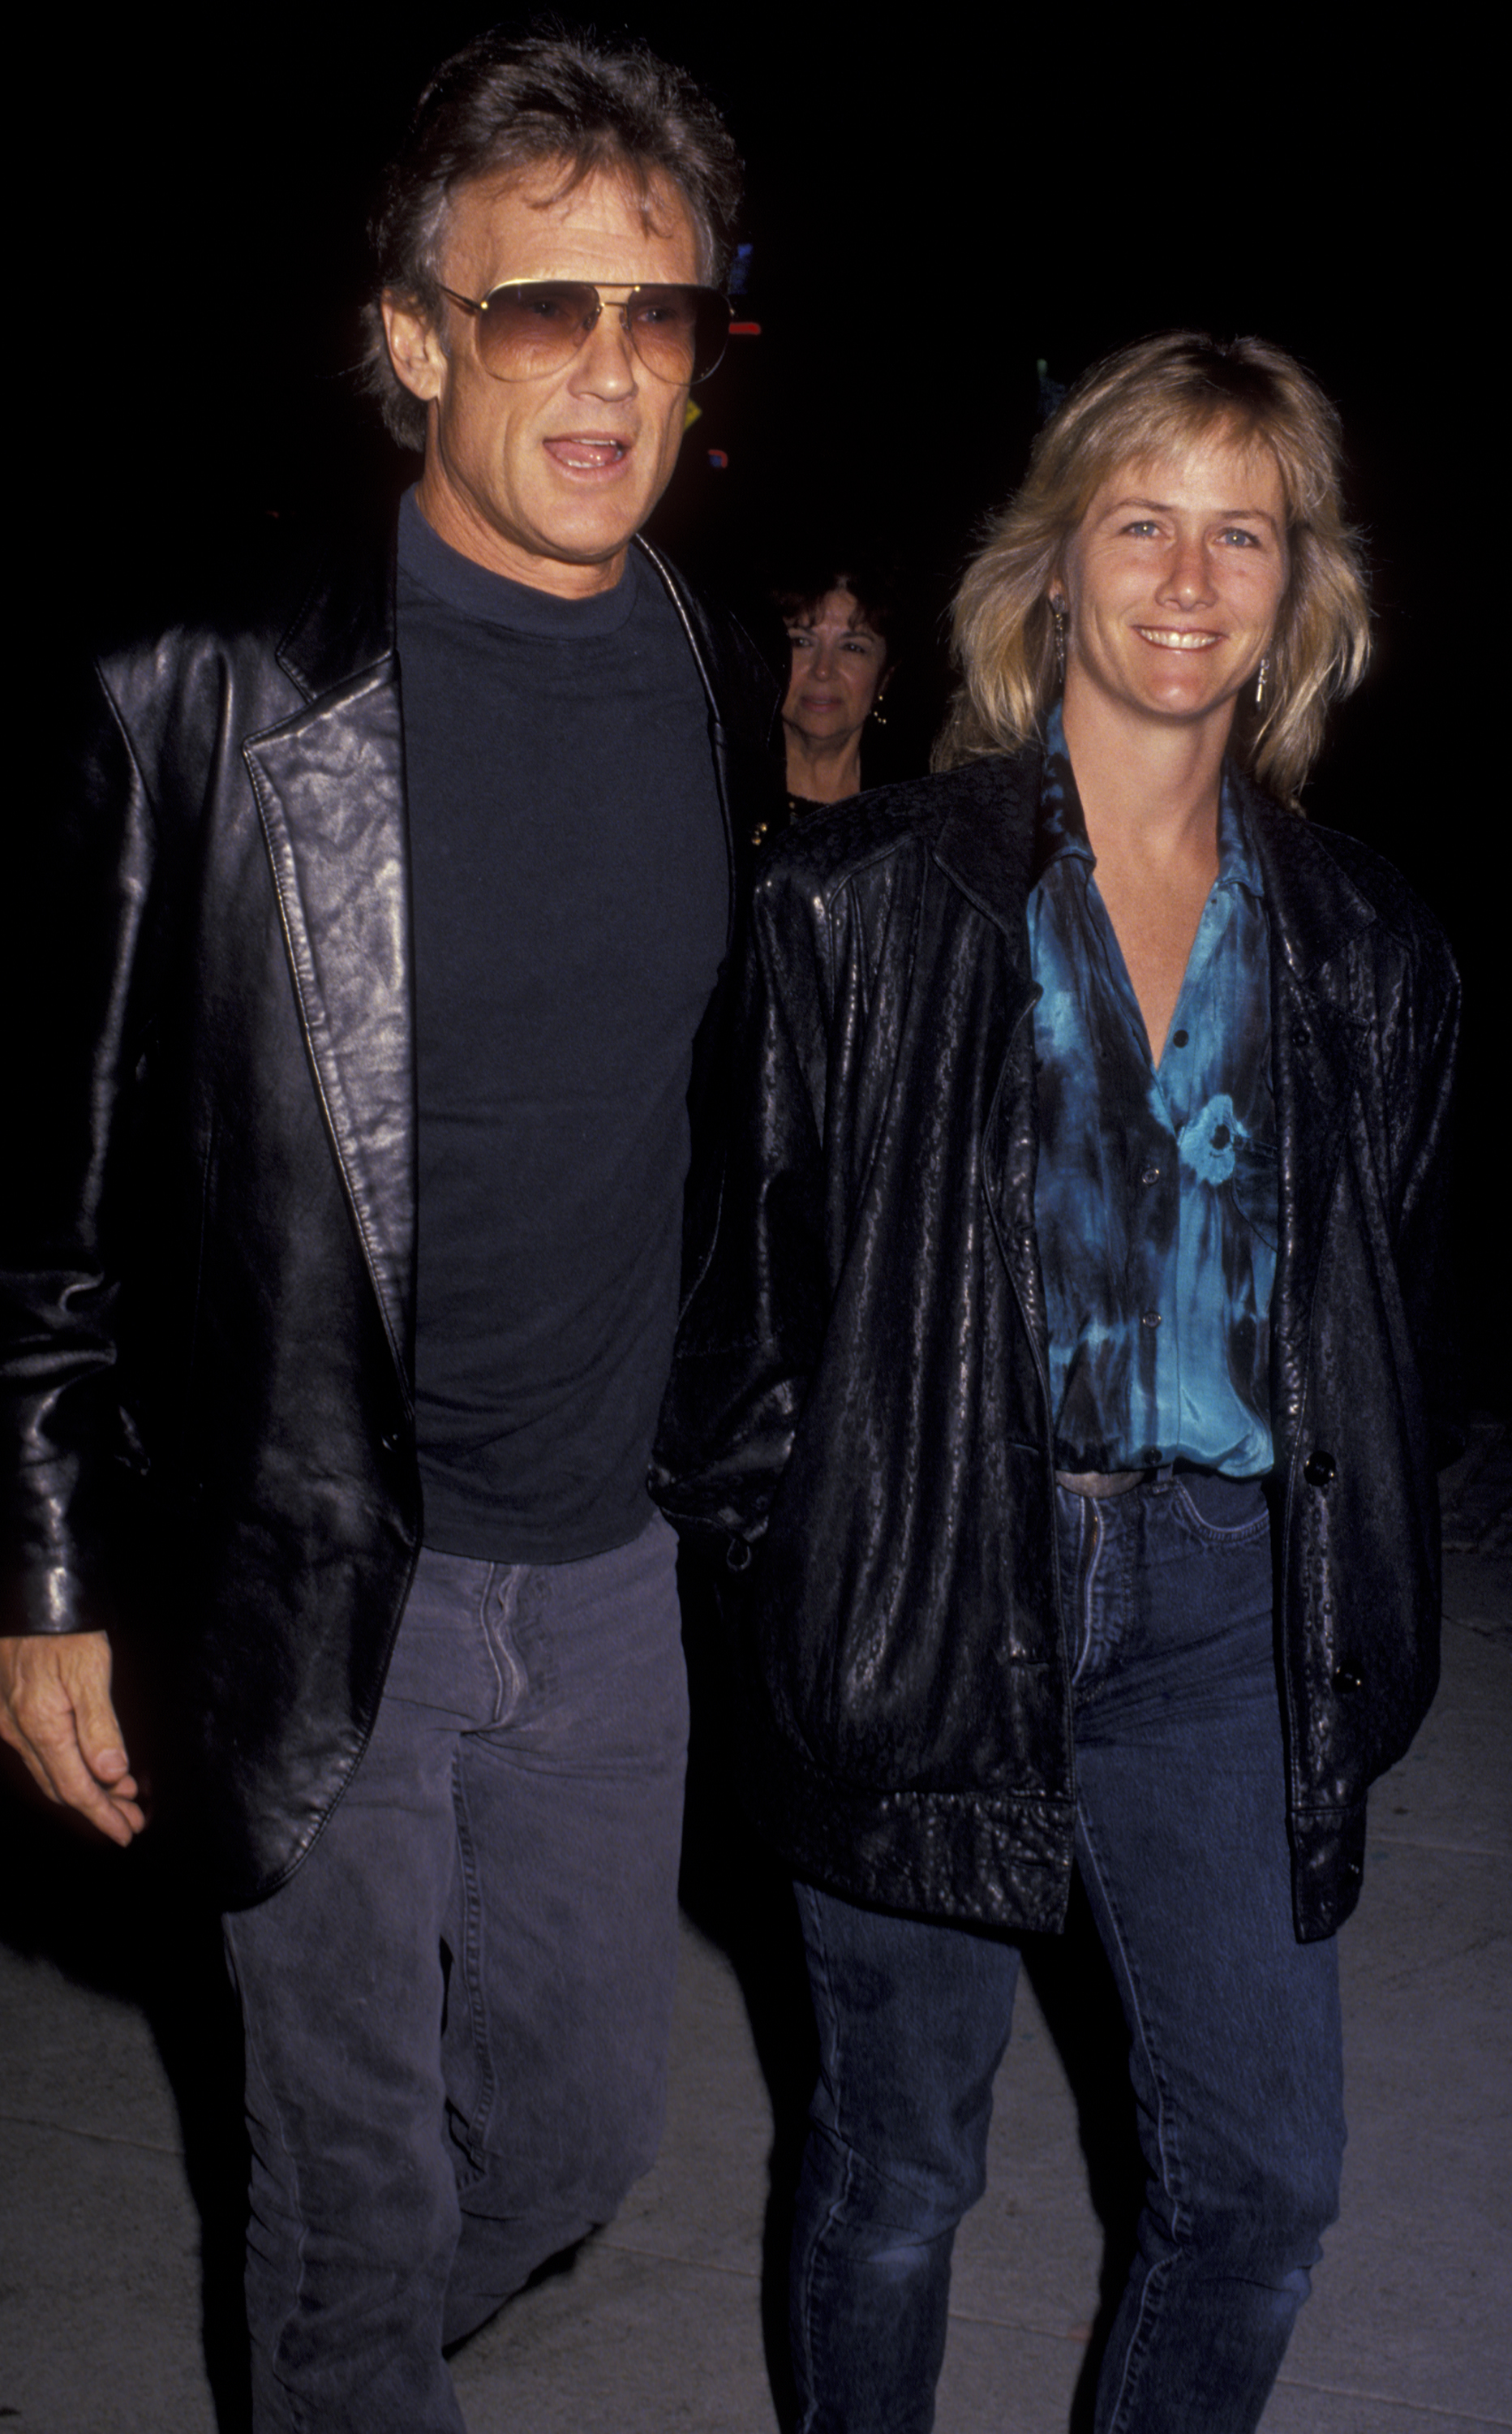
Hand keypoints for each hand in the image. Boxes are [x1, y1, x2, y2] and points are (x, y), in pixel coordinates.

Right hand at [0, 1631, 144, 1844]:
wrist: (32, 1597)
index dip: (103, 1813)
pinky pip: (40, 1753)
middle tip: (131, 1821)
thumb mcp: (90, 1672)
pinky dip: (68, 1767)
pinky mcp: (11, 1710)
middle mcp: (19, 1731)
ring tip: (120, 1801)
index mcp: (40, 1727)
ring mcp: (11, 1722)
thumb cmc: (63, 1629)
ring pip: (50, 1771)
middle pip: (61, 1786)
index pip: (76, 1787)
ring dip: (86, 1790)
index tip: (127, 1832)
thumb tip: (112, 1774)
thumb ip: (100, 1725)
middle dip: (99, 1808)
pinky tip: (89, 1766)